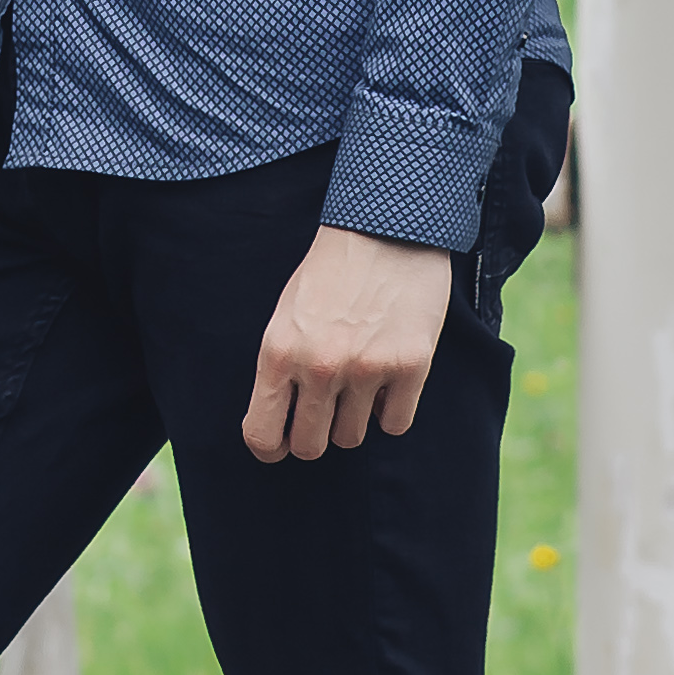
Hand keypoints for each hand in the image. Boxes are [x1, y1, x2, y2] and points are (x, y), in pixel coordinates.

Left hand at [242, 228, 451, 463]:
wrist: (387, 227)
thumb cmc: (331, 272)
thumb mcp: (286, 315)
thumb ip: (281, 368)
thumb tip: (280, 425)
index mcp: (279, 352)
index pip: (262, 434)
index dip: (272, 447)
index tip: (282, 443)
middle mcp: (320, 366)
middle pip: (310, 446)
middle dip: (316, 435)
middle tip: (326, 411)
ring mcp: (367, 368)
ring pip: (352, 437)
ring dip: (354, 417)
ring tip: (360, 378)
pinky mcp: (411, 366)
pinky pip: (395, 424)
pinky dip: (391, 409)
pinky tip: (389, 377)